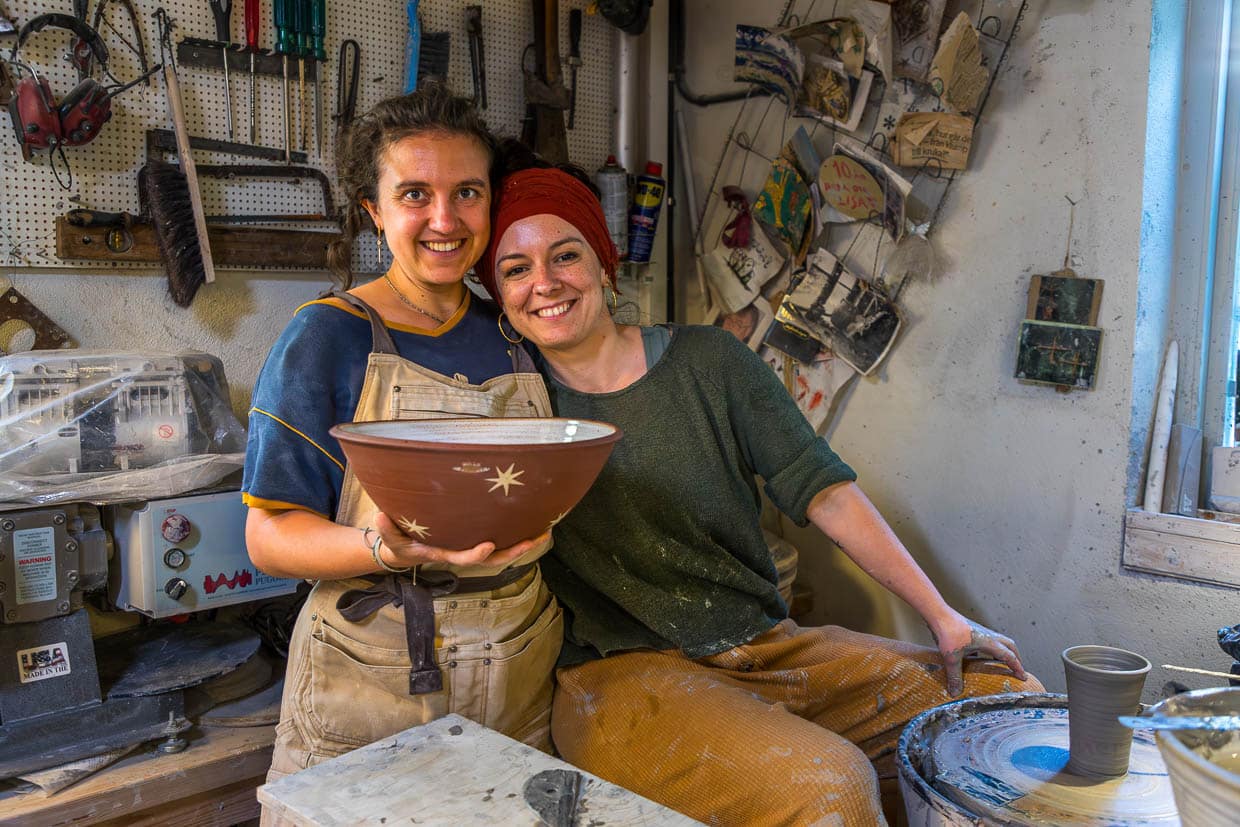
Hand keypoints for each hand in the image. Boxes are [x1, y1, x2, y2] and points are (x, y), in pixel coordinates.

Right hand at [374, 512, 548, 569]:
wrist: (406, 550)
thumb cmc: (400, 544)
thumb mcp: (390, 538)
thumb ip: (386, 529)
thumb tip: (379, 516)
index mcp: (445, 554)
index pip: (463, 558)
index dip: (476, 554)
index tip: (487, 544)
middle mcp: (462, 552)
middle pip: (493, 558)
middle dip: (513, 551)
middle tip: (533, 539)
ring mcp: (471, 547)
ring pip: (501, 551)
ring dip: (523, 542)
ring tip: (545, 531)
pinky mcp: (475, 538)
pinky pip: (499, 539)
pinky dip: (516, 534)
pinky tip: (534, 522)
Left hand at [928, 609, 1026, 696]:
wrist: (938, 615)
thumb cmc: (947, 632)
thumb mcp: (952, 658)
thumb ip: (955, 676)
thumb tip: (955, 693)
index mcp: (988, 642)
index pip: (1009, 656)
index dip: (1017, 667)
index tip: (1023, 677)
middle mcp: (988, 635)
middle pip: (1009, 645)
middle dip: (1016, 657)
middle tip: (1017, 669)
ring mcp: (980, 631)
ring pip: (999, 641)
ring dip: (1004, 651)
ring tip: (1001, 663)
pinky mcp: (972, 630)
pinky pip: (987, 640)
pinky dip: (990, 649)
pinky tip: (980, 657)